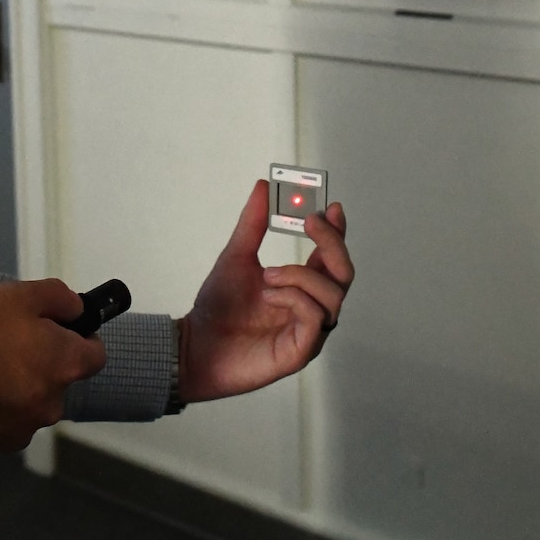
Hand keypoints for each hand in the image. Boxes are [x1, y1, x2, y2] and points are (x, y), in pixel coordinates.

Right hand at [0, 279, 106, 461]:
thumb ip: (56, 297)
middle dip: (41, 362)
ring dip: (17, 388)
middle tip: (5, 343)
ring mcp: (25, 430)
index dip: (82, 337)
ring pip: (31, 403)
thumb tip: (77, 310)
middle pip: (59, 379)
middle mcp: (53, 404)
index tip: (58, 328)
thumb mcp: (15, 296)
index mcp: (65, 366)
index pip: (96, 355)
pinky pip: (5, 423)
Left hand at [179, 181, 353, 403]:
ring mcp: (309, 331)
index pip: (332, 256)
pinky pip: (315, 318)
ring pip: (333, 295)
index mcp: (302, 285)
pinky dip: (294, 298)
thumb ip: (253, 224)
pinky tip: (269, 296)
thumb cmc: (218, 306)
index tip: (330, 207)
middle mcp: (312, 306)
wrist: (195, 344)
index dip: (337, 231)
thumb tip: (264, 187)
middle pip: (344, 273)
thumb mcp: (235, 256)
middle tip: (309, 222)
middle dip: (332, 243)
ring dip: (301, 275)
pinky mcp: (300, 352)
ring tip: (268, 275)